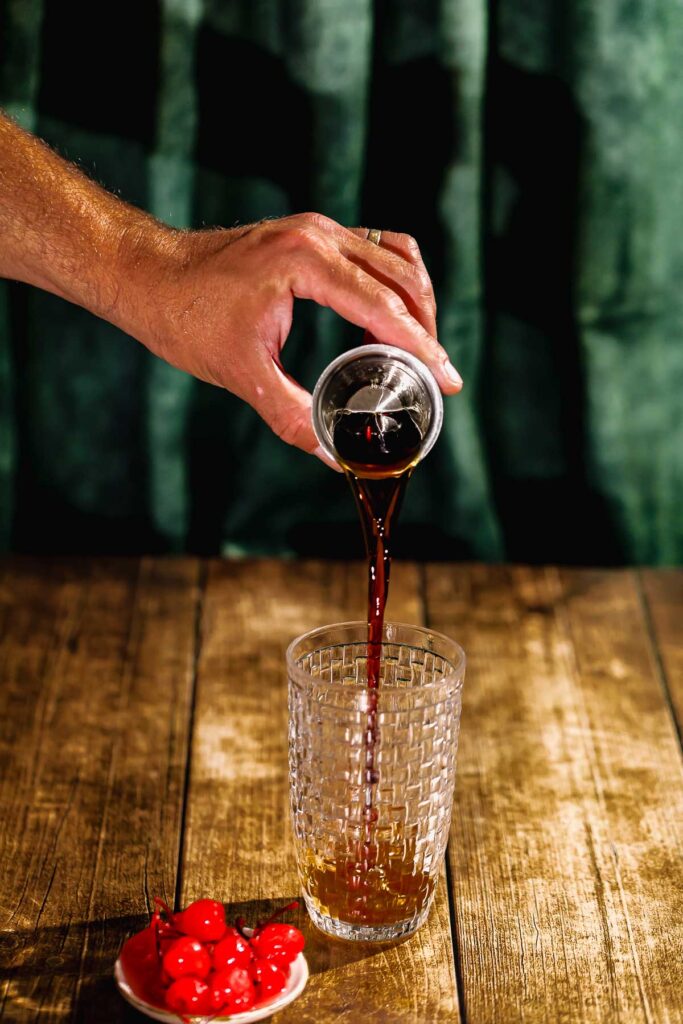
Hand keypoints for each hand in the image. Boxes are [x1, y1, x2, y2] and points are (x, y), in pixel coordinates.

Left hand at [125, 213, 461, 466]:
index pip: (383, 306)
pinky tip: (388, 315)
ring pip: (394, 256)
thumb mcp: (242, 373)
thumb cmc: (186, 317)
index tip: (448, 379)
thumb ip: (292, 415)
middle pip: (401, 277)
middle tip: (437, 374)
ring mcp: (316, 230)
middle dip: (426, 327)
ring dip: (415, 300)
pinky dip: (392, 280)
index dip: (422, 347)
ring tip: (419, 348)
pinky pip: (373, 248)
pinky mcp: (310, 235)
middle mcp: (318, 236)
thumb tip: (331, 455)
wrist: (147, 275)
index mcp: (305, 263)